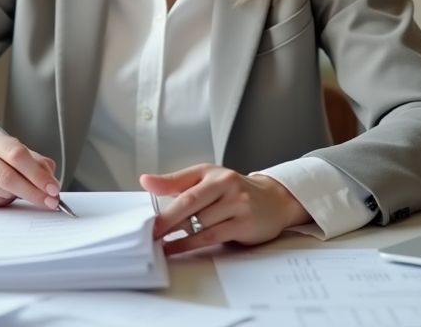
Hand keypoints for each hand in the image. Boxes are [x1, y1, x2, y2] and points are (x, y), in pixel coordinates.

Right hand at [0, 126, 60, 210]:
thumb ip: (33, 161)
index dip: (37, 173)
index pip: (16, 154)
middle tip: (50, 201)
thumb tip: (50, 177)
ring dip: (15, 197)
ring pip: (1, 193)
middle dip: (34, 192)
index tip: (53, 188)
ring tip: (12, 191)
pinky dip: (1, 203)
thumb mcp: (6, 151)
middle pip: (8, 176)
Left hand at [140, 164, 309, 255]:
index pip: (184, 186)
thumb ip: (177, 182)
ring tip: (159, 243)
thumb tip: (146, 181)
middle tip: (149, 233)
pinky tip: (177, 248)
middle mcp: (227, 185)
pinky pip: (212, 236)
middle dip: (167, 221)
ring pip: (201, 222)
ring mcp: (238, 204)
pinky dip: (191, 244)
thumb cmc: (234, 190)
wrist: (274, 200)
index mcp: (214, 173)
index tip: (147, 214)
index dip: (162, 198)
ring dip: (177, 235)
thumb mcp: (206, 178)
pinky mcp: (244, 224)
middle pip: (191, 204)